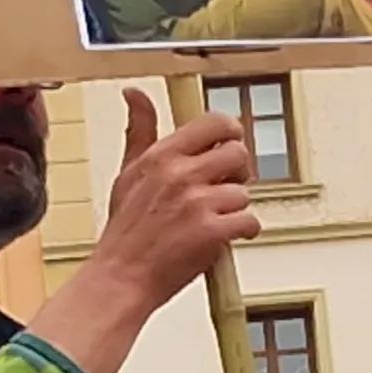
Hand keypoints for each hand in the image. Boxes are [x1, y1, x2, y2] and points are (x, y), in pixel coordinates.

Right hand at [91, 90, 256, 301]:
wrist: (121, 278)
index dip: (230, 133)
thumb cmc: (125, 233)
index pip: (215, 123)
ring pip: (244, 193)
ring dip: (234, 210)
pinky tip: (222, 237)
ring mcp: (198, 203)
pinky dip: (243, 232)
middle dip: (236, 173)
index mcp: (162, 156)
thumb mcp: (128, 173)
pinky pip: (250, 221)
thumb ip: (139, 130)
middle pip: (238, 154)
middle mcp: (180, 174)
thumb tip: (134, 95)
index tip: (229, 144)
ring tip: (210, 221)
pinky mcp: (213, 231)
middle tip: (222, 188)